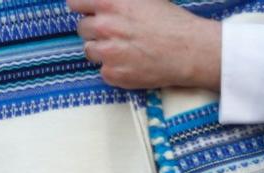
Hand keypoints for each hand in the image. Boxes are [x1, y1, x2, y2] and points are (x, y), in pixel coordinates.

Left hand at [67, 0, 222, 90]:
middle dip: (95, 30)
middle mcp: (104, 27)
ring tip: (124, 47)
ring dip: (101, 49)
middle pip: (81, 28)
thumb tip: (102, 4)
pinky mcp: (112, 74)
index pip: (74, 3)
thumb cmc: (170, 21)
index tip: (88, 12)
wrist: (188, 50)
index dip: (82, 7)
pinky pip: (102, 70)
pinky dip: (113, 68)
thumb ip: (117, 1)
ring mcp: (106, 53)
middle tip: (115, 32)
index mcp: (110, 3)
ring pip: (89, 50)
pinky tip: (131, 62)